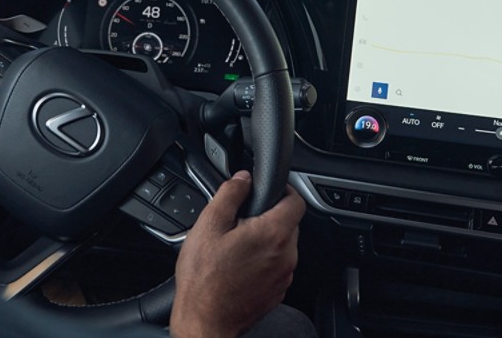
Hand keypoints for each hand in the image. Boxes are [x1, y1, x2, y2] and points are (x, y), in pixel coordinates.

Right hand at [171, 171, 306, 337]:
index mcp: (273, 234)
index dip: (285, 190)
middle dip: (269, 217)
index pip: (297, 201)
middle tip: (241, 221)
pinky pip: (277, 266)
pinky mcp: (277, 292)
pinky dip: (264, 261)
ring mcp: (284, 276)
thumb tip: (242, 179)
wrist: (206, 322)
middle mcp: (286, 255)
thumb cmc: (204, 279)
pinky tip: (239, 266)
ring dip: (266, 240)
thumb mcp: (208, 226)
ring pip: (283, 246)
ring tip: (236, 246)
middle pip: (289, 223)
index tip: (270, 190)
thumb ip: (229, 195)